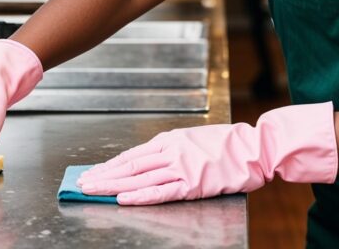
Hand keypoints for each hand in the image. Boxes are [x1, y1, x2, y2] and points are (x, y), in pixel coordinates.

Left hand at [76, 102, 337, 204]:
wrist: (256, 147)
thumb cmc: (230, 145)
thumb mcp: (195, 139)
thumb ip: (173, 148)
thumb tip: (150, 160)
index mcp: (171, 139)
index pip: (133, 154)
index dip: (110, 165)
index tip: (92, 172)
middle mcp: (171, 151)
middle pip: (129, 165)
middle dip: (103, 175)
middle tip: (82, 183)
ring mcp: (181, 167)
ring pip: (139, 178)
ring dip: (113, 185)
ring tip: (93, 191)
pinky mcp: (192, 184)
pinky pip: (161, 191)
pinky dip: (140, 196)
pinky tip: (123, 199)